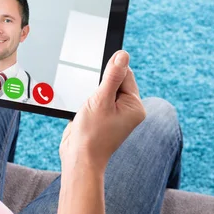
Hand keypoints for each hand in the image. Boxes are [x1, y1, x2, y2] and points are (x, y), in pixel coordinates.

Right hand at [60, 50, 144, 174]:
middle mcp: (127, 109)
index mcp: (135, 105)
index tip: (97, 83)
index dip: (109, 73)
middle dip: (98, 84)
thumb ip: (112, 76)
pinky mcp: (102, 117)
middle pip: (114, 81)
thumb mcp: (101, 100)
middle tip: (92, 101)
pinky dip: (87, 101)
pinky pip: (95, 100)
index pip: (125, 74)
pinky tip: (83, 112)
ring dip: (91, 93)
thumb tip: (123, 55)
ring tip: (87, 109)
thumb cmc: (92, 135)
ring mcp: (114, 114)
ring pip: (102, 90)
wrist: (78, 158)